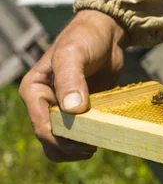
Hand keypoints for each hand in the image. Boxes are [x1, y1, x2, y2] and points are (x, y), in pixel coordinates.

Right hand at [19, 10, 128, 161]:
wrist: (106, 33)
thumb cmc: (85, 38)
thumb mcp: (74, 54)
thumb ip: (70, 79)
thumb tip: (71, 109)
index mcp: (35, 90)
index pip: (42, 126)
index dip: (61, 140)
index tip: (85, 144)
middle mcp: (45, 103)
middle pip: (50, 140)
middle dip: (69, 148)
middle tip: (93, 147)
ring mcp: (63, 109)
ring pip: (62, 143)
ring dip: (76, 150)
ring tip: (97, 144)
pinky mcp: (81, 112)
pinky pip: (79, 135)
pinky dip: (89, 140)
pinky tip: (103, 136)